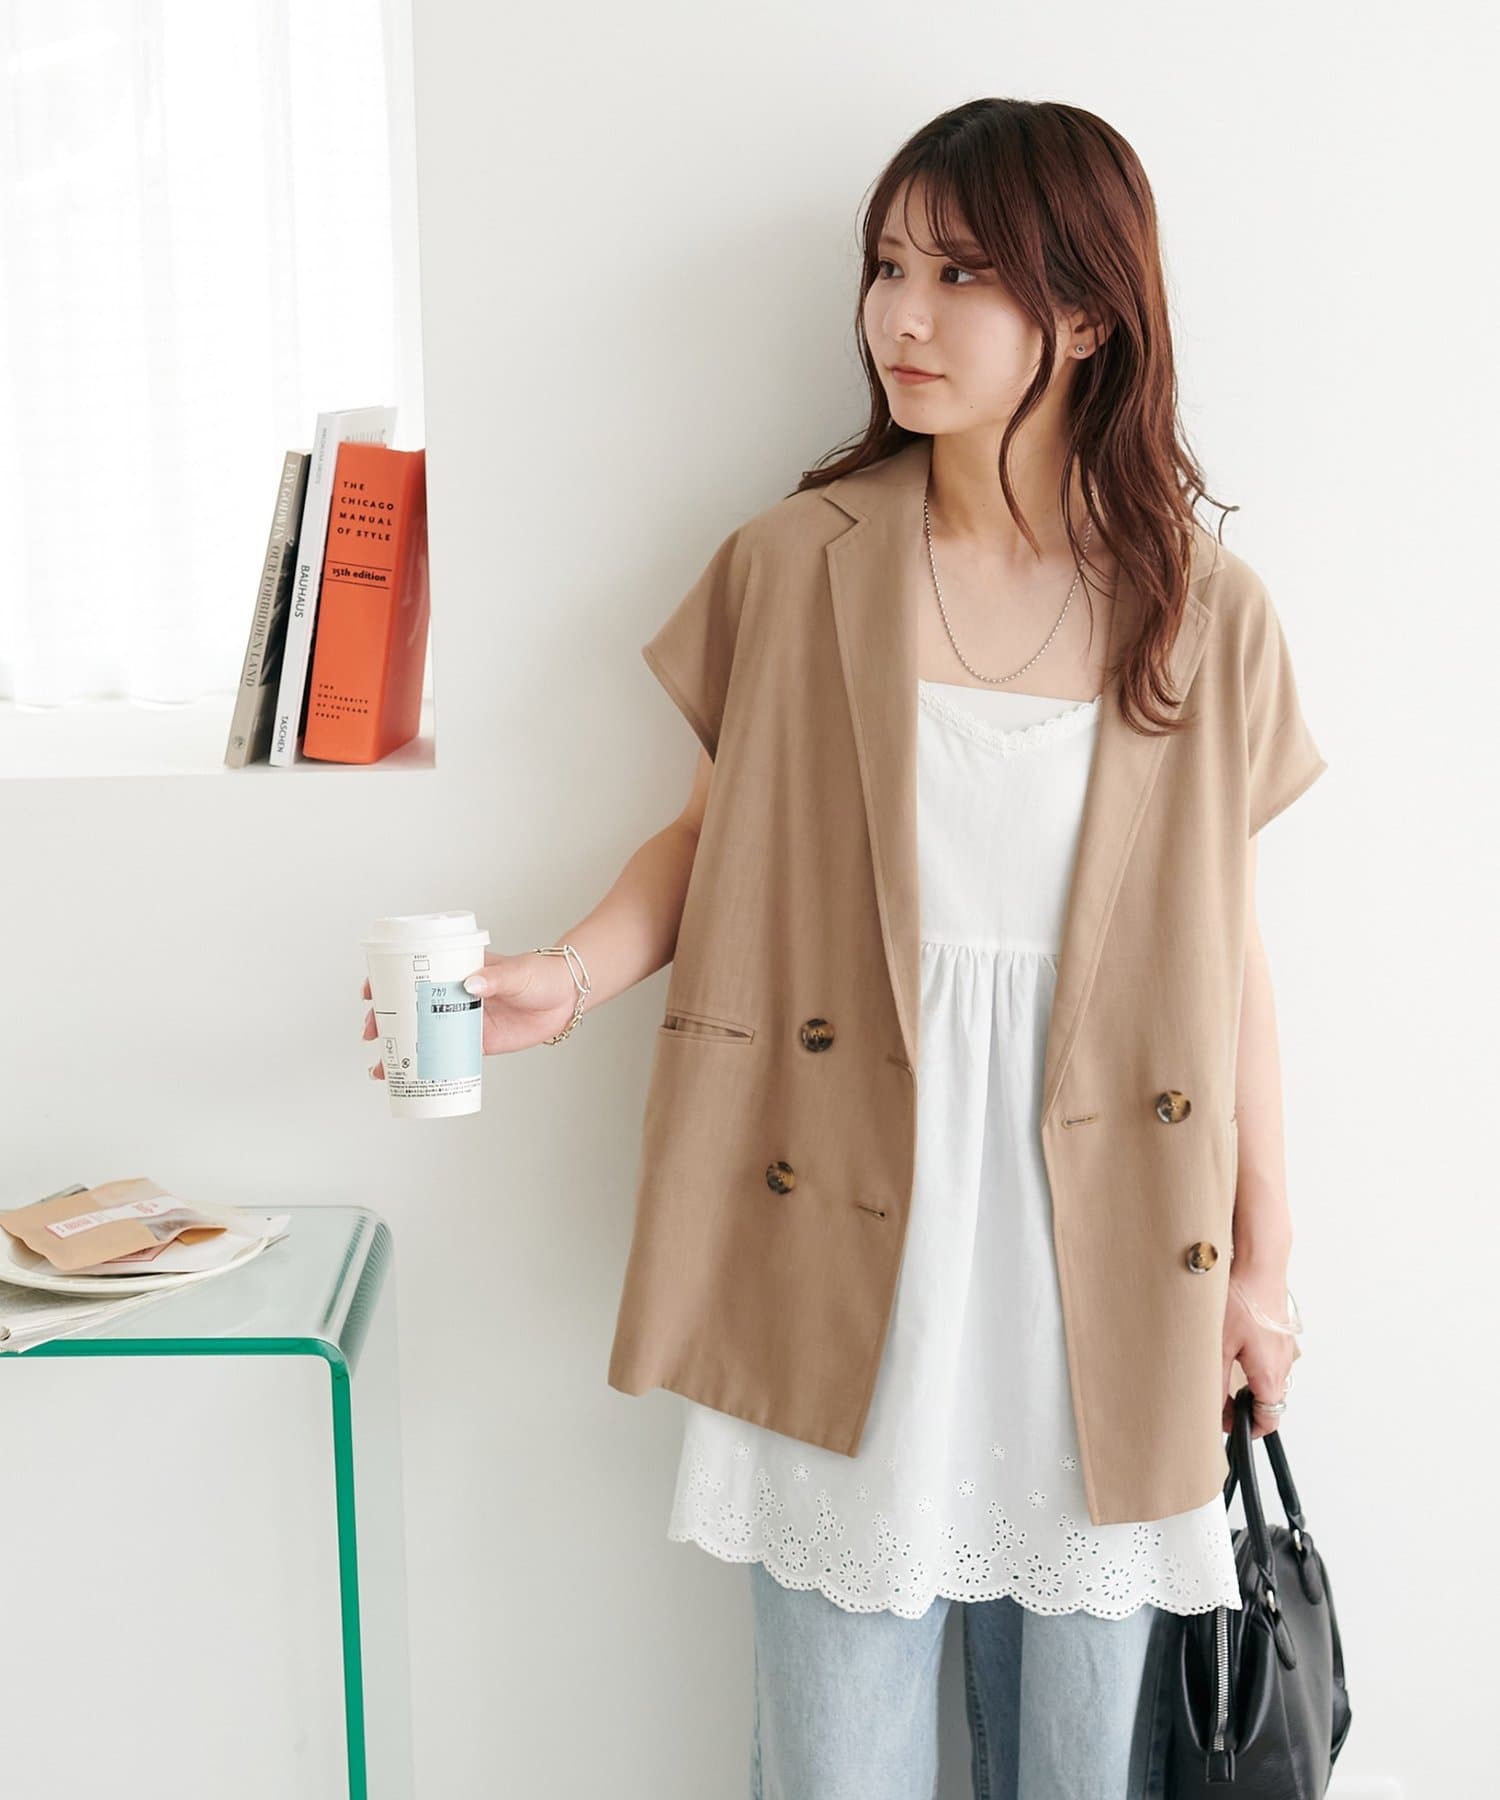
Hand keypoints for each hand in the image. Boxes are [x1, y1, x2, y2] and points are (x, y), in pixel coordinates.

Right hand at [360, 950, 585, 1077]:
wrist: (565, 997)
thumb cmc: (539, 975)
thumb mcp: (515, 972)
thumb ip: (494, 978)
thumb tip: (471, 984)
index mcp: (456, 970)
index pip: (413, 972)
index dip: (386, 981)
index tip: (369, 992)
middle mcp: (453, 995)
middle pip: (408, 1007)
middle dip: (383, 1021)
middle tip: (371, 1033)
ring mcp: (462, 1020)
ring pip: (422, 1035)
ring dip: (399, 1049)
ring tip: (380, 1067)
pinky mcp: (477, 1043)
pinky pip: (447, 1056)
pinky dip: (428, 1068)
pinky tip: (411, 1079)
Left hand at [1221, 1260, 1298, 1439]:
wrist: (1260, 1262)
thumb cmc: (1243, 1298)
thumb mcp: (1219, 1345)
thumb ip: (1217, 1381)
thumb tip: (1213, 1409)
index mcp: (1271, 1373)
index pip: (1269, 1418)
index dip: (1249, 1429)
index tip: (1229, 1426)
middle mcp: (1283, 1363)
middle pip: (1268, 1399)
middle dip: (1243, 1405)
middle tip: (1217, 1398)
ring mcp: (1284, 1346)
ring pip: (1268, 1378)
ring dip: (1247, 1381)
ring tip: (1220, 1369)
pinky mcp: (1280, 1330)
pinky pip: (1269, 1357)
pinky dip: (1253, 1362)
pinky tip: (1232, 1345)